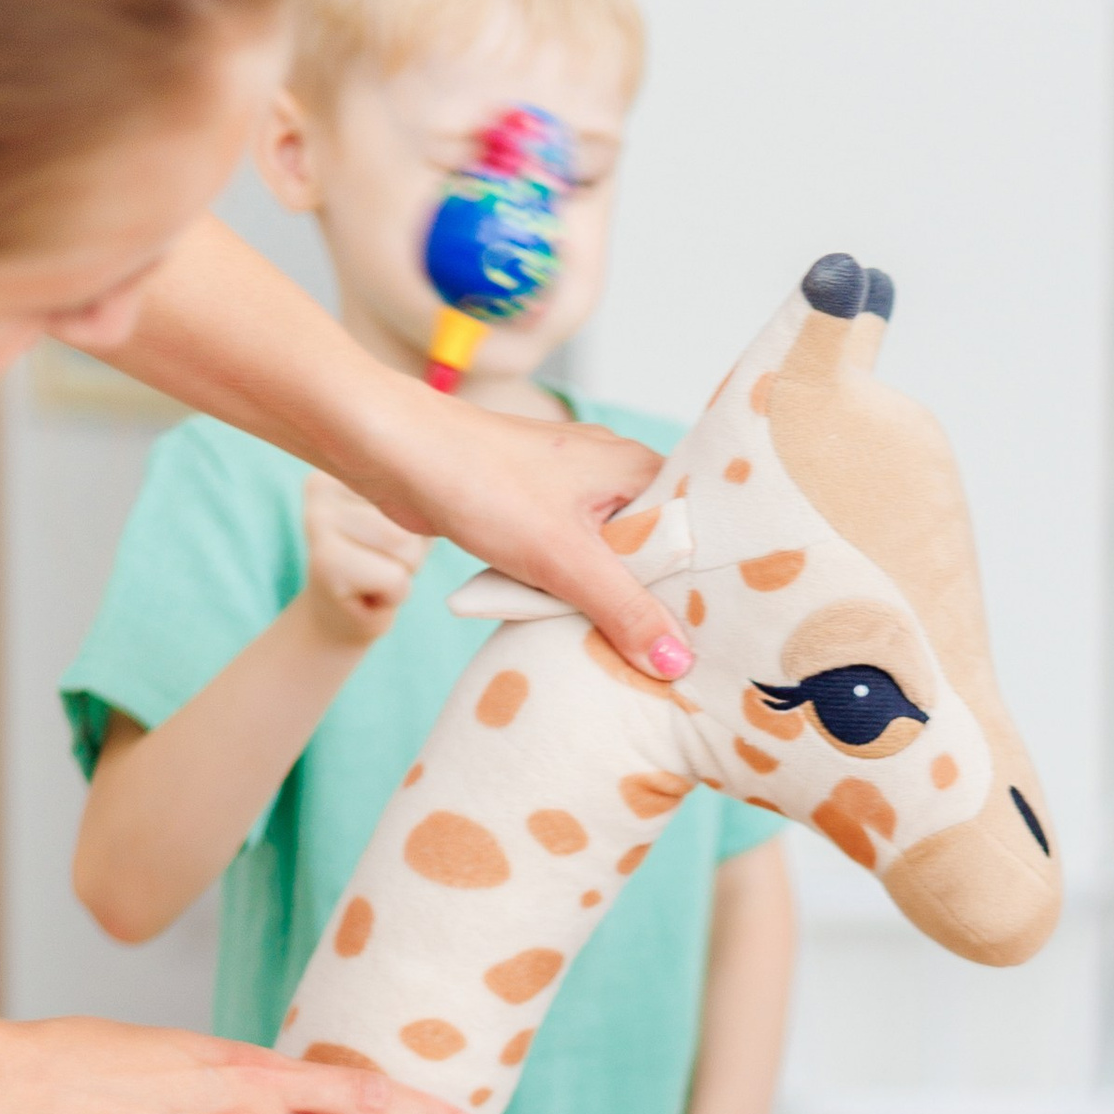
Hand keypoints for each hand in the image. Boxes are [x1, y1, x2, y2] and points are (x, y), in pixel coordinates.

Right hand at [298, 471, 426, 652]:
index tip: (387, 534)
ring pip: (406, 548)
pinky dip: (393, 595)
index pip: (417, 479)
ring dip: (401, 573)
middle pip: (411, 517)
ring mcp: (316, 519)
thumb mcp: (410, 514)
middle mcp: (321, 481)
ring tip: (372, 573)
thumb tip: (453, 486)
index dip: (419, 520)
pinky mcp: (324, 563)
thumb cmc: (384, 559)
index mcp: (342, 456)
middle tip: (376, 560)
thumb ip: (425, 489)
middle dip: (410, 551)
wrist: (340, 617)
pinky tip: (365, 592)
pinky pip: (395, 580)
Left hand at [380, 399, 691, 686]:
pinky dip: (573, 589)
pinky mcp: (536, 510)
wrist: (395, 452)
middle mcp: (612, 473)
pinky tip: (575, 619)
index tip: (719, 632)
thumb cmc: (481, 481)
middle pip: (657, 550)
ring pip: (611, 558)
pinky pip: (573, 559)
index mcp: (637, 466)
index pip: (698, 530)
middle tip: (678, 655)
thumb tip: (675, 662)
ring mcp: (572, 490)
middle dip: (658, 599)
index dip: (707, 581)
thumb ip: (623, 610)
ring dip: (610, 598)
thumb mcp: (563, 557)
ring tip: (632, 646)